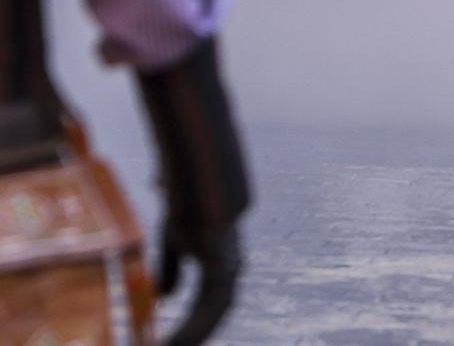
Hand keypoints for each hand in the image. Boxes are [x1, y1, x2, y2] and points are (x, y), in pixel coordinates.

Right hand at [158, 220, 241, 345]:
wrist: (195, 183)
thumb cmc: (187, 208)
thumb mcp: (174, 244)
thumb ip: (172, 270)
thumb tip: (165, 296)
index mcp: (218, 270)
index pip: (206, 310)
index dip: (192, 330)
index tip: (169, 345)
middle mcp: (228, 274)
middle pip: (212, 319)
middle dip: (192, 340)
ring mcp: (228, 271)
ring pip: (212, 318)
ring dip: (191, 339)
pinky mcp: (223, 267)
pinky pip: (210, 306)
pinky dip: (192, 328)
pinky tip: (172, 343)